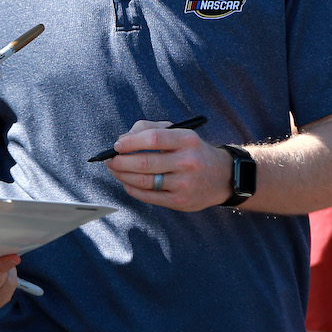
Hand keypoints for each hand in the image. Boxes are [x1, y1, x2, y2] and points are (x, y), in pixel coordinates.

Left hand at [103, 119, 230, 210]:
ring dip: (122, 175)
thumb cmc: (193, 151)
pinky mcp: (180, 202)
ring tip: (114, 170)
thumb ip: (150, 129)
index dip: (130, 142)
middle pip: (145, 162)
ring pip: (144, 181)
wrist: (222, 177)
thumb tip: (122, 140)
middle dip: (120, 161)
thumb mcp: (179, 132)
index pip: (153, 139)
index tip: (116, 145)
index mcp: (187, 140)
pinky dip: (132, 189)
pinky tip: (126, 182)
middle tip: (109, 160)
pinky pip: (148, 196)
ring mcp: (185, 184)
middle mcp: (188, 162)